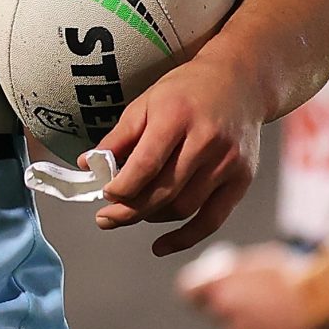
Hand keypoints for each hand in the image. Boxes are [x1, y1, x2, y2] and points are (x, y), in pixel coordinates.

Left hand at [92, 54, 266, 253]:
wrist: (241, 82)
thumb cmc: (185, 91)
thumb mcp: (145, 103)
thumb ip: (118, 137)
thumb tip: (87, 166)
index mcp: (177, 117)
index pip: (145, 165)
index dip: (121, 188)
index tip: (104, 195)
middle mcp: (206, 141)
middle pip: (164, 191)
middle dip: (129, 211)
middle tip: (106, 218)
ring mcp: (227, 163)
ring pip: (184, 207)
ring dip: (152, 218)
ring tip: (131, 214)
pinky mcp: (242, 180)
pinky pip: (212, 219)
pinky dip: (185, 237)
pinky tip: (161, 246)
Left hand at [178, 243, 327, 328]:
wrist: (327, 301)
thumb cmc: (296, 274)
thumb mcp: (258, 262)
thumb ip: (232, 273)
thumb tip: (218, 277)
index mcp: (219, 284)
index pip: (188, 291)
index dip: (199, 291)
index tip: (209, 290)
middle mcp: (223, 311)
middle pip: (217, 311)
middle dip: (231, 307)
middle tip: (259, 300)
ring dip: (251, 325)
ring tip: (281, 314)